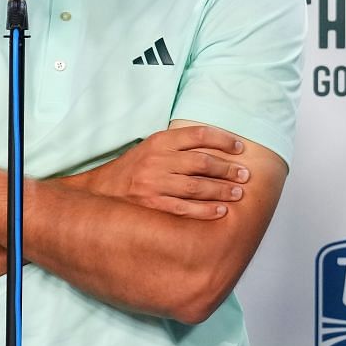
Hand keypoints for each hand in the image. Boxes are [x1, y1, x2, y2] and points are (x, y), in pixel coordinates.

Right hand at [71, 126, 248, 218]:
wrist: (101, 190)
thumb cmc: (133, 169)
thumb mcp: (151, 147)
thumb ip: (177, 145)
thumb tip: (215, 147)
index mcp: (159, 141)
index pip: (198, 135)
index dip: (223, 140)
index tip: (239, 147)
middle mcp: (158, 160)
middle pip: (202, 162)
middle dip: (228, 168)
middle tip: (245, 174)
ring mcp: (154, 183)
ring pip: (197, 186)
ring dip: (222, 190)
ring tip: (238, 192)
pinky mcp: (152, 205)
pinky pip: (185, 208)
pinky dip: (205, 210)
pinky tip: (220, 211)